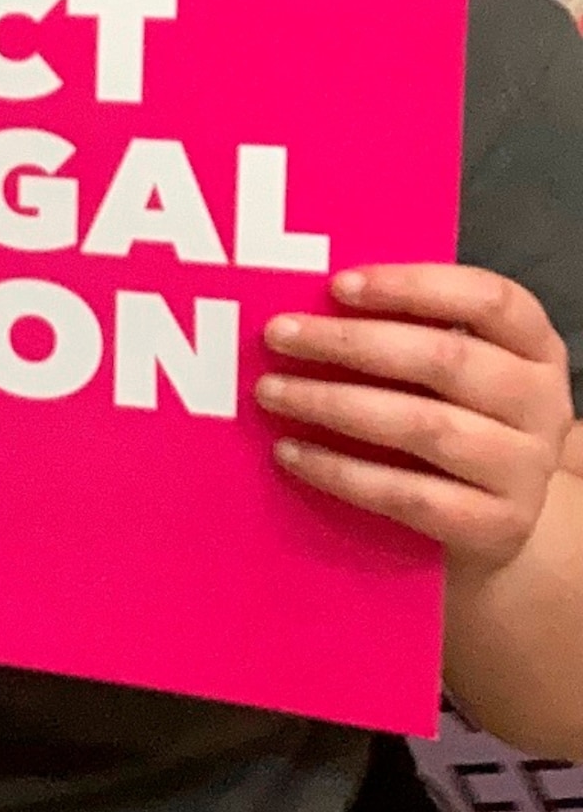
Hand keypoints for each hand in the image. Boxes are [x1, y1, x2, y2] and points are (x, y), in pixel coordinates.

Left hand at [258, 265, 575, 577]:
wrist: (492, 519)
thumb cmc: (451, 417)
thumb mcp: (449, 370)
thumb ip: (401, 332)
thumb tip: (304, 307)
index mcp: (535, 348)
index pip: (490, 299)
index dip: (413, 286)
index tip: (337, 285)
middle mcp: (541, 404)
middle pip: (447, 359)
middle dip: (350, 343)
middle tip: (277, 335)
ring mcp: (524, 469)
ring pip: (425, 426)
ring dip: (335, 404)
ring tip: (270, 391)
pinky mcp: (496, 526)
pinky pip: (408, 495)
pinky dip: (341, 472)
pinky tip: (289, 452)